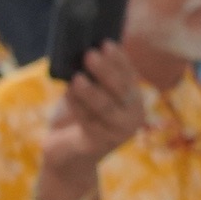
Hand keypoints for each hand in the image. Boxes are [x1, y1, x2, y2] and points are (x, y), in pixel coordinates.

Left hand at [42, 44, 151, 170]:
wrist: (67, 156)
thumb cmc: (76, 118)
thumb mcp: (86, 94)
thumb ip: (90, 77)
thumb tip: (83, 51)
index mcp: (133, 99)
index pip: (129, 75)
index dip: (118, 58)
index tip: (106, 43)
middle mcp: (133, 116)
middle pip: (120, 89)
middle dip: (105, 70)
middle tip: (90, 54)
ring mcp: (119, 132)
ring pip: (105, 106)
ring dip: (90, 90)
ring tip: (77, 77)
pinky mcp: (100, 144)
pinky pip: (88, 121)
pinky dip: (77, 105)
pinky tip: (68, 93)